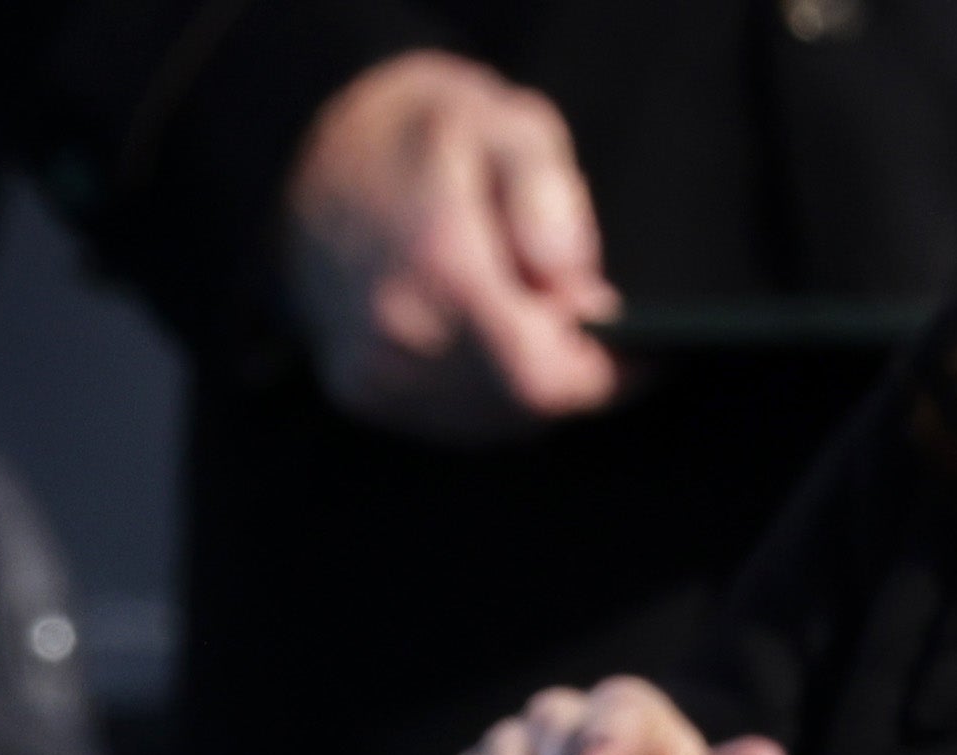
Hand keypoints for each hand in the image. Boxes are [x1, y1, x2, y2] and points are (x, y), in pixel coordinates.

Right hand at [281, 51, 619, 443]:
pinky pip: (450, 423)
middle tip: (586, 321)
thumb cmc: (423, 137)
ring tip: (535, 322)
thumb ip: (550, 201)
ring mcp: (371, 376)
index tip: (643, 350)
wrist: (313, 161)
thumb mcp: (506, 126)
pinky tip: (491, 341)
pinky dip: (488, 396)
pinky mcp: (357, 393)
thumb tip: (579, 290)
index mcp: (439, 272)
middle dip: (571, 375)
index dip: (608, 378)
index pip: (546, 379)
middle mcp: (397, 339)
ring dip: (529, 389)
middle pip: (523, 410)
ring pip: (489, 426)